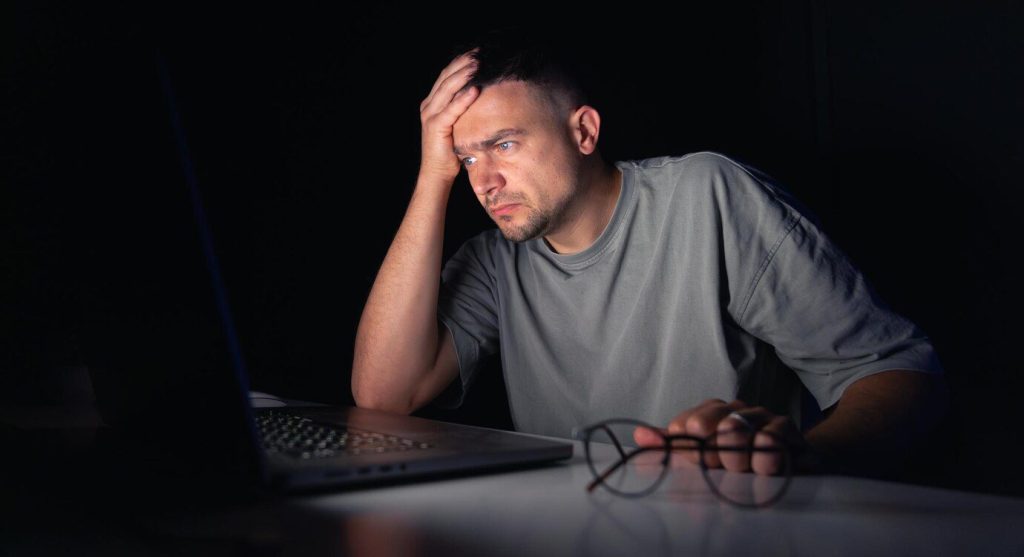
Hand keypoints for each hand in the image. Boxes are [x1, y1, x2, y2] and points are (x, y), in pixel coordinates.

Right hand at [417, 49, 480, 183]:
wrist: (437, 173)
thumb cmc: (450, 151)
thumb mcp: (457, 124)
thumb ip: (462, 109)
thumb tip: (481, 94)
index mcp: (432, 103)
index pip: (446, 76)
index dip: (460, 62)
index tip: (476, 52)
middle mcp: (428, 106)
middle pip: (445, 77)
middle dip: (462, 64)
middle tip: (478, 53)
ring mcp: (430, 116)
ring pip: (447, 90)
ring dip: (463, 76)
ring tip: (477, 65)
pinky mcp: (435, 127)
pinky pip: (451, 110)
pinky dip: (463, 99)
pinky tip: (474, 90)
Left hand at [634, 399, 805, 475]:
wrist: (789, 461)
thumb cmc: (739, 458)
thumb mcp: (704, 454)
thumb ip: (672, 447)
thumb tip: (639, 436)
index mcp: (711, 413)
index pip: (686, 423)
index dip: (686, 444)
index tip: (693, 458)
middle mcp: (733, 410)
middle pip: (709, 425)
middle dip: (709, 451)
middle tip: (717, 465)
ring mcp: (760, 417)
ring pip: (736, 429)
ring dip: (733, 452)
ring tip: (737, 466)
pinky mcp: (786, 430)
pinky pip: (770, 436)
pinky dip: (763, 451)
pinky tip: (761, 463)